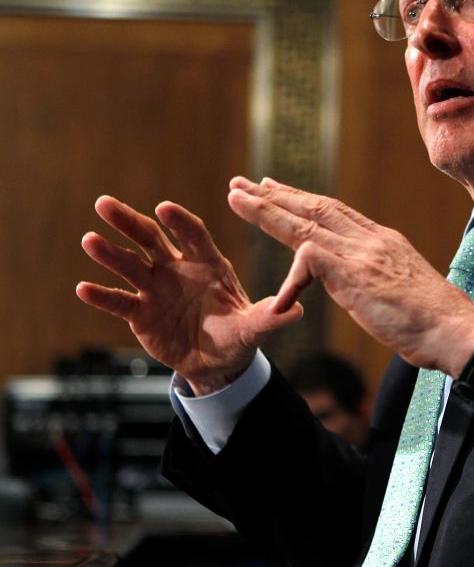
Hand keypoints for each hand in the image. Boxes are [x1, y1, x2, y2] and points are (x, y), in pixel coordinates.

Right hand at [76, 196, 302, 394]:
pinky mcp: (140, 312)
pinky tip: (82, 287)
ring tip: (89, 240)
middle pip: (151, 239)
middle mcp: (177, 268)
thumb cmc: (238, 335)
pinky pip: (119, 301)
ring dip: (109, 253)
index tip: (164, 209)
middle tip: (105, 204)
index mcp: (208, 263)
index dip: (180, 222)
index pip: (193, 235)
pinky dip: (102, 295)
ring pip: (129, 265)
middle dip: (129, 221)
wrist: (217, 362)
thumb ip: (269, 317)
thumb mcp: (254, 328)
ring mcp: (155, 288)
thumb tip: (297, 310)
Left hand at [227, 177, 473, 376]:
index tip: (278, 190)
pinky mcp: (355, 274)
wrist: (456, 330)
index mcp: (384, 241)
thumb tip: (366, 285)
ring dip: (267, 210)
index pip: (336, 212)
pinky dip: (290, 275)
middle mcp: (372, 239)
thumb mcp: (403, 289)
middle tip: (243, 184)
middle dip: (276, 195)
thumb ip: (379, 279)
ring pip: (306, 223)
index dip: (303, 200)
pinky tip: (278, 293)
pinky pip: (309, 259)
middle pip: (316, 208)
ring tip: (237, 197)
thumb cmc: (437, 321)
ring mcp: (363, 254)